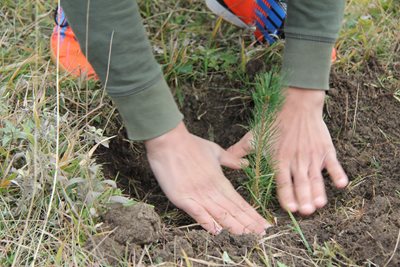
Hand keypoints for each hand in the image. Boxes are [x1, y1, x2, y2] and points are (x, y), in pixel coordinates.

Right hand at [145, 122, 270, 233]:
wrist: (169, 141)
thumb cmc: (190, 144)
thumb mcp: (215, 150)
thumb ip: (230, 160)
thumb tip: (245, 164)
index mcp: (220, 180)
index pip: (240, 201)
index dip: (252, 214)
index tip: (264, 224)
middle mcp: (212, 189)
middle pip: (233, 210)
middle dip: (248, 224)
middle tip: (262, 235)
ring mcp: (198, 194)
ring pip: (220, 214)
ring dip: (234, 226)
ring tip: (247, 237)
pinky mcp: (182, 197)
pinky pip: (198, 213)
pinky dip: (207, 223)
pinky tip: (217, 232)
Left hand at [228, 87, 347, 214]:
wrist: (296, 103)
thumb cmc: (273, 122)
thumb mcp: (253, 136)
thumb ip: (239, 151)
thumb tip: (225, 160)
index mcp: (280, 159)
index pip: (282, 182)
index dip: (286, 196)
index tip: (289, 209)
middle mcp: (296, 160)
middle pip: (301, 183)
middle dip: (304, 198)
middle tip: (307, 211)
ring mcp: (312, 155)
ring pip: (316, 177)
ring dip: (319, 191)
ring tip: (320, 204)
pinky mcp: (325, 148)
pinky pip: (333, 163)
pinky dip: (338, 173)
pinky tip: (342, 184)